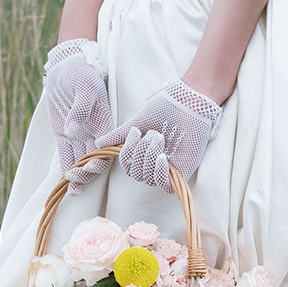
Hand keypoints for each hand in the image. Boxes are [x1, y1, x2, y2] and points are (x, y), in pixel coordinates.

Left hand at [42, 43, 114, 171]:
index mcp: (105, 122)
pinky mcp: (64, 134)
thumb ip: (81, 108)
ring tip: (72, 188)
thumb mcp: (85, 86)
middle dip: (88, 172)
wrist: (66, 66)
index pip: (108, 147)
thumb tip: (72, 130)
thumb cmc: (81, 72)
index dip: (102, 160)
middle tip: (76, 178)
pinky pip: (67, 154)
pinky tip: (65, 181)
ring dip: (79, 176)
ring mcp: (79, 134)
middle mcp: (95, 132)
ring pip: (82, 160)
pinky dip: (67, 167)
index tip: (91, 168)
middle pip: (96, 159)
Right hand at [115, 79, 224, 196]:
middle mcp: (155, 162)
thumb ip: (119, 135)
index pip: (128, 165)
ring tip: (159, 137)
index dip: (127, 152)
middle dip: (139, 153)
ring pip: (148, 179)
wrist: (190, 101)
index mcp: (144, 152)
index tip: (136, 132)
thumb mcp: (137, 122)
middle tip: (152, 134)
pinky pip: (166, 185)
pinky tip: (162, 157)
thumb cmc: (166, 107)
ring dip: (149, 157)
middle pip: (136, 173)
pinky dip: (160, 173)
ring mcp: (169, 168)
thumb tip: (98, 143)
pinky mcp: (183, 171)